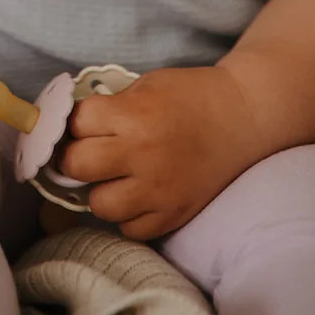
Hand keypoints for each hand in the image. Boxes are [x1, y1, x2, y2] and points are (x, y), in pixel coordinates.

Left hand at [58, 65, 269, 240]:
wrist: (241, 117)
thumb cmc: (190, 95)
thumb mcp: (144, 85)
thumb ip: (110, 107)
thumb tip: (73, 127)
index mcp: (133, 116)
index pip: (77, 124)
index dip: (75, 122)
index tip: (83, 123)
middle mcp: (142, 155)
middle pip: (78, 165)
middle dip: (75, 156)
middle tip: (86, 151)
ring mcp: (159, 190)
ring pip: (100, 205)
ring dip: (100, 190)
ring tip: (112, 176)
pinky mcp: (174, 214)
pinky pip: (131, 229)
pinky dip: (128, 215)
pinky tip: (136, 194)